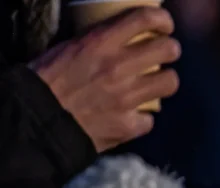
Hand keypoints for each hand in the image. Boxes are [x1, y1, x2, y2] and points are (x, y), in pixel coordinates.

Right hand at [30, 8, 180, 152]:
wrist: (38, 121)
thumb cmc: (46, 81)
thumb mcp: (67, 48)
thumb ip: (96, 42)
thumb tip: (116, 39)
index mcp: (100, 43)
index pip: (145, 19)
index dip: (162, 20)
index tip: (164, 26)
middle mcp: (119, 67)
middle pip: (169, 50)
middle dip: (170, 50)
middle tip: (164, 55)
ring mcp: (127, 97)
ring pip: (170, 83)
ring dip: (164, 82)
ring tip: (155, 84)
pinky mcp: (129, 125)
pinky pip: (150, 119)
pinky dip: (142, 119)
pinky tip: (132, 116)